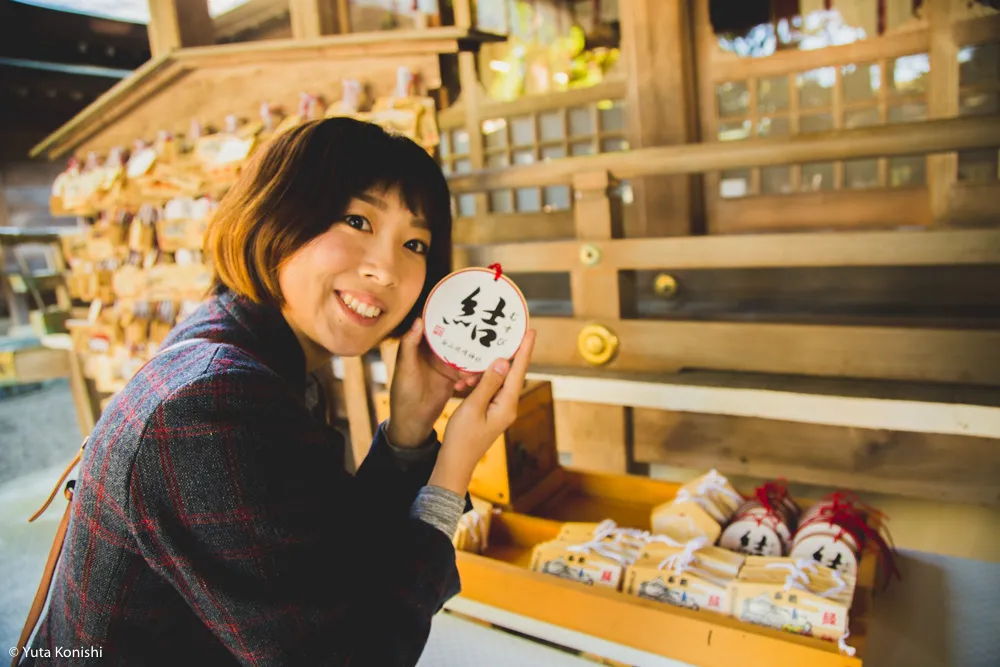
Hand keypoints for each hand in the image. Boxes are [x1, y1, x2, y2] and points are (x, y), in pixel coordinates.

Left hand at [387, 318, 481, 447]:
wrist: (413, 421)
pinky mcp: (454, 376)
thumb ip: (410, 345)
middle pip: (453, 336)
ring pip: (463, 352)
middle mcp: (434, 351)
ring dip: (472, 354)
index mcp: (420, 345)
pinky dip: (473, 372)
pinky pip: (468, 370)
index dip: (445, 313)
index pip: (434, 324)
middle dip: (466, 332)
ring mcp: (445, 363)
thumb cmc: (403, 393)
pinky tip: (474, 379)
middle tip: (483, 325)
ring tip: (482, 357)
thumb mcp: (405, 368)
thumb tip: (418, 320)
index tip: (461, 302)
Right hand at [428, 330, 536, 495]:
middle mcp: (508, 406)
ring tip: (467, 372)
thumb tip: (504, 362)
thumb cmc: (462, 438)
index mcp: (507, 404)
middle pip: (512, 373)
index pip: (519, 371)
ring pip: (497, 381)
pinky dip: (478, 383)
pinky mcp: (491, 411)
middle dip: (505, 354)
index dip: (524, 350)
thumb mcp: (473, 406)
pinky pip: (489, 389)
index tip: (530, 331)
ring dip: (483, 372)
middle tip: (504, 333)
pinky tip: (463, 383)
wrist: (455, 462)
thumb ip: (488, 383)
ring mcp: (500, 409)